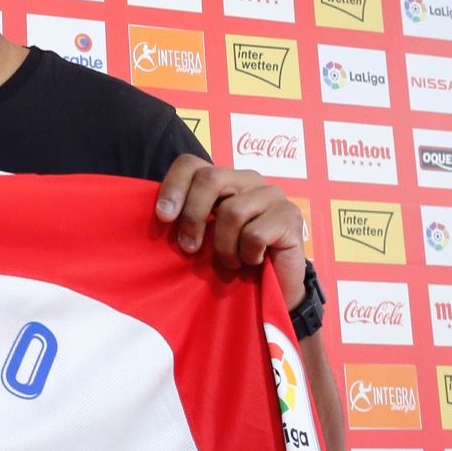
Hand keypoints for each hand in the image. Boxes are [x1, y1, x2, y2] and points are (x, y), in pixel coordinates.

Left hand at [154, 155, 306, 308]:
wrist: (274, 286)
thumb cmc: (233, 258)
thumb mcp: (203, 236)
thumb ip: (186, 218)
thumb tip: (161, 214)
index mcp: (224, 179)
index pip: (191, 164)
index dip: (173, 187)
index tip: (164, 217)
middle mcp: (248, 179)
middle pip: (210, 179)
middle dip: (193, 216)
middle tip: (189, 248)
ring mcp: (272, 194)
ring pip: (232, 211)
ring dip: (225, 246)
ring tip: (231, 261)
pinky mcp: (290, 215)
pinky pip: (255, 233)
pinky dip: (247, 254)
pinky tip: (253, 260)